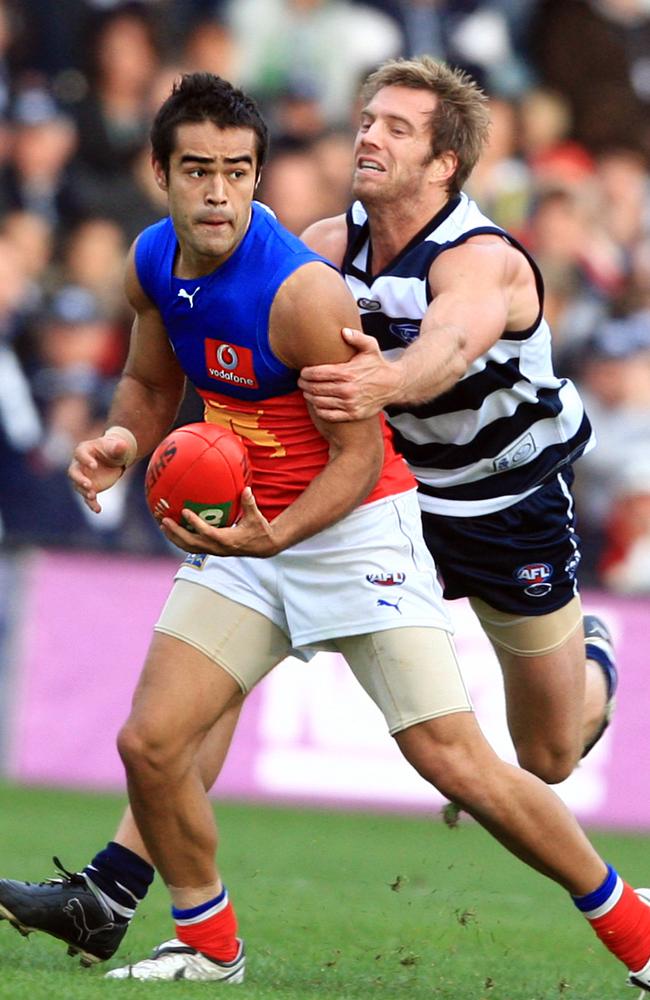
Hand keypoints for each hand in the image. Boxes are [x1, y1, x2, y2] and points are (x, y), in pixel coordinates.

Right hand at [68, 430, 135, 512]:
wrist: (114, 459)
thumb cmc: (112, 449)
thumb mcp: (117, 447)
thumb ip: (118, 447)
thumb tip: (122, 445)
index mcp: (83, 450)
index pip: (80, 455)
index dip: (86, 460)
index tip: (94, 466)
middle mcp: (79, 465)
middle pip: (73, 472)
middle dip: (79, 479)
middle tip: (88, 485)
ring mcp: (82, 478)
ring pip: (78, 486)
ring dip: (84, 492)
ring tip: (92, 496)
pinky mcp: (89, 488)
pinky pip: (87, 498)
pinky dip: (92, 504)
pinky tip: (98, 510)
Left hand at [160, 488, 279, 557]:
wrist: (263, 547)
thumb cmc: (260, 530)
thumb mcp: (256, 517)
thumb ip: (249, 503)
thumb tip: (246, 488)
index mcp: (227, 539)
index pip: (207, 532)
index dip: (195, 523)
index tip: (184, 511)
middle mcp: (218, 547)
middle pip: (192, 543)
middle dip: (176, 533)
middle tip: (165, 521)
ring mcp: (214, 550)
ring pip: (189, 547)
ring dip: (175, 537)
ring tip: (164, 526)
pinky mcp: (212, 550)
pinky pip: (193, 546)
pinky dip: (182, 539)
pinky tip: (174, 529)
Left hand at [298, 328, 400, 420]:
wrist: (393, 386)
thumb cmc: (378, 365)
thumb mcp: (371, 347)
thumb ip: (357, 338)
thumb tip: (343, 332)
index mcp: (347, 372)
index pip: (317, 373)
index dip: (305, 373)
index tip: (302, 373)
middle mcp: (347, 389)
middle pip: (315, 388)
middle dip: (304, 385)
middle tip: (301, 382)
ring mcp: (349, 404)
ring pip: (319, 402)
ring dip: (309, 397)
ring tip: (307, 392)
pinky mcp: (352, 414)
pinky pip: (328, 415)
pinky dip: (319, 410)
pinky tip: (317, 404)